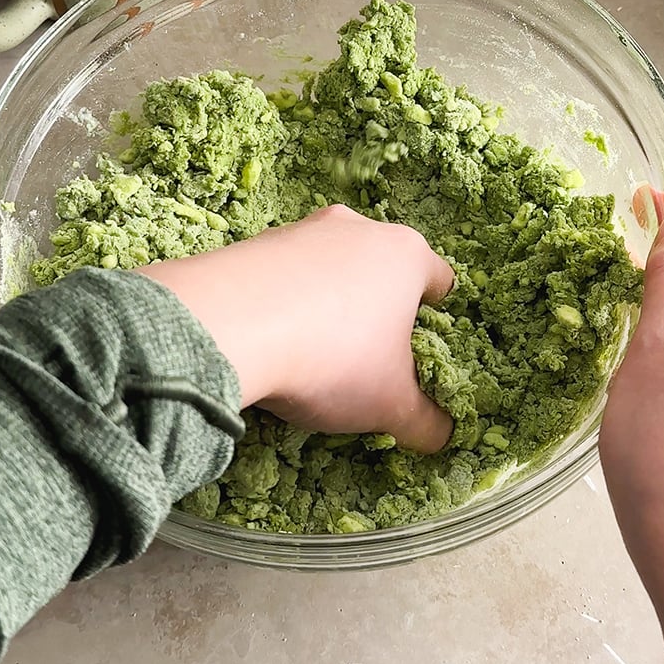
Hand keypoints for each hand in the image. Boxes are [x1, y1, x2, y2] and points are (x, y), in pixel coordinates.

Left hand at [137, 204, 454, 452]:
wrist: (223, 326)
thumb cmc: (330, 358)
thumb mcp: (390, 405)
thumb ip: (425, 422)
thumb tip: (440, 436)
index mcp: (404, 254)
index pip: (439, 279)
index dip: (437, 314)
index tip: (425, 342)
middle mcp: (354, 228)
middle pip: (379, 268)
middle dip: (377, 306)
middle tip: (369, 352)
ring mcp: (298, 230)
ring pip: (326, 266)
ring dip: (324, 301)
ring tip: (312, 349)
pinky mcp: (249, 243)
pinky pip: (278, 275)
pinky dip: (280, 301)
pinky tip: (269, 339)